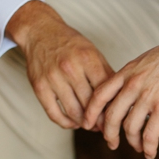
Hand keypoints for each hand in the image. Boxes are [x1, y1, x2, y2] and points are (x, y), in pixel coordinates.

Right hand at [6, 0, 114, 128]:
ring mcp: (53, 78)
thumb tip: (119, 97)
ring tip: (89, 125)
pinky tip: (72, 123)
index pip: (104, 91)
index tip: (115, 116)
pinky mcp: (40, 87)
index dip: (111, 108)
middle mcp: (70, 68)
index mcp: (87, 58)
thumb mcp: (91, 52)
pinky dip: (65, 123)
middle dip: (99, 120)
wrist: (40, 32)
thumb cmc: (69, 43)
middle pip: (90, 104)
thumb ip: (105, 73)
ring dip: (83, 123)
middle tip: (104, 127)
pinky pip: (54, 114)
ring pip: (73, 112)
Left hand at [82, 21, 158, 158]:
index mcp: (127, 72)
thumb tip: (126, 92)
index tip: (88, 124)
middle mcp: (133, 85)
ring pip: (130, 128)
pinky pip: (150, 135)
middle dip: (109, 134)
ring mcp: (148, 97)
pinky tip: (150, 153)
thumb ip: (133, 76)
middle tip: (111, 143)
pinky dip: (148, 147)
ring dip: (133, 142)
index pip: (99, 95)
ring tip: (139, 147)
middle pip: (111, 117)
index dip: (91, 113)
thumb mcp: (147, 60)